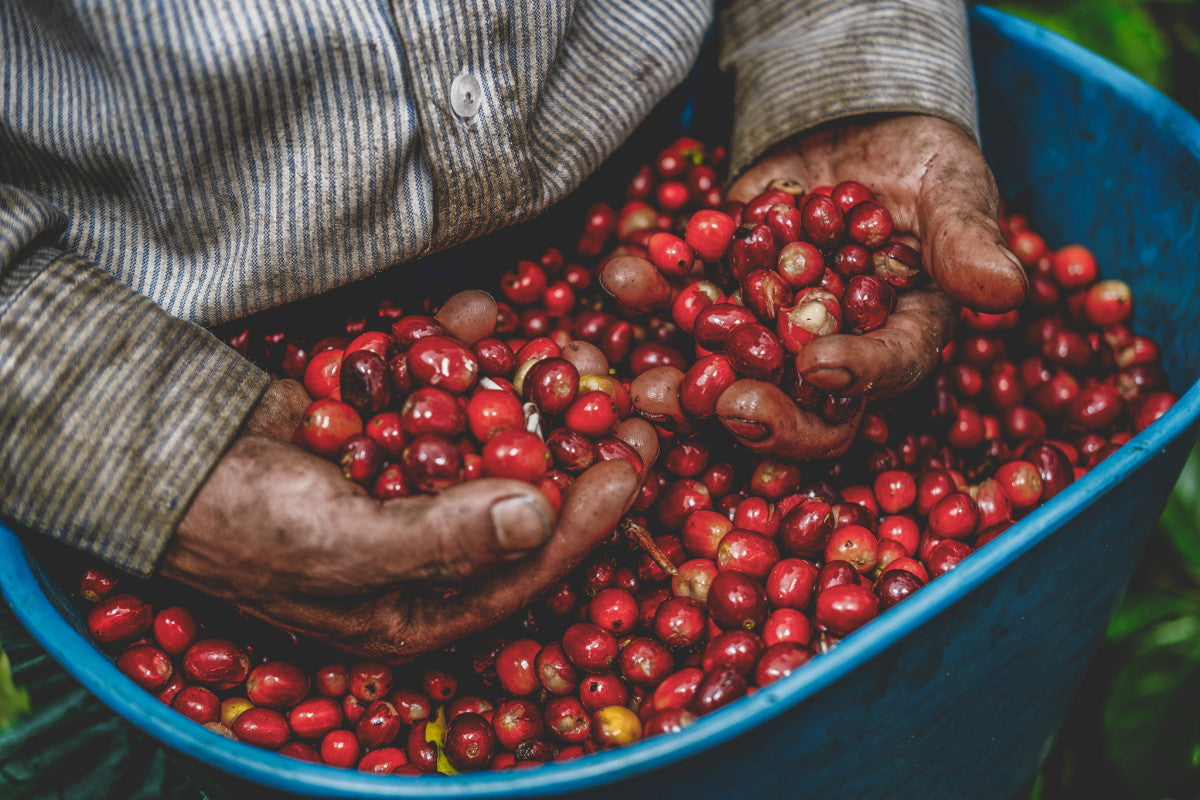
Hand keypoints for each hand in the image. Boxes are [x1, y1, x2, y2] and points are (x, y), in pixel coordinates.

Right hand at [161, 291, 656, 661]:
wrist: (151, 455)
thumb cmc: (239, 524)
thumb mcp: (340, 544)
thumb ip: (441, 540)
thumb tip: (535, 521)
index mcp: (415, 606)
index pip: (519, 573)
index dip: (581, 526)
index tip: (628, 471)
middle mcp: (421, 548)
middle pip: (518, 500)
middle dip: (570, 449)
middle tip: (627, 403)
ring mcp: (403, 479)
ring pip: (488, 435)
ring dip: (531, 392)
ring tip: (577, 352)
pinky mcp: (380, 422)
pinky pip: (435, 385)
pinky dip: (459, 350)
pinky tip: (488, 314)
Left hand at [608, 115, 1025, 459]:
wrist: (854, 130)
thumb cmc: (922, 166)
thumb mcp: (952, 187)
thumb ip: (965, 239)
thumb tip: (1007, 288)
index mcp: (899, 338)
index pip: (886, 372)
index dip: (857, 376)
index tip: (821, 366)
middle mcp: (830, 352)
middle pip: (801, 410)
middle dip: (764, 418)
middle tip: (728, 409)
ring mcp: (767, 329)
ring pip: (726, 374)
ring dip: (685, 385)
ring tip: (648, 383)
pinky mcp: (719, 292)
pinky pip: (679, 302)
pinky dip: (650, 292)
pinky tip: (624, 274)